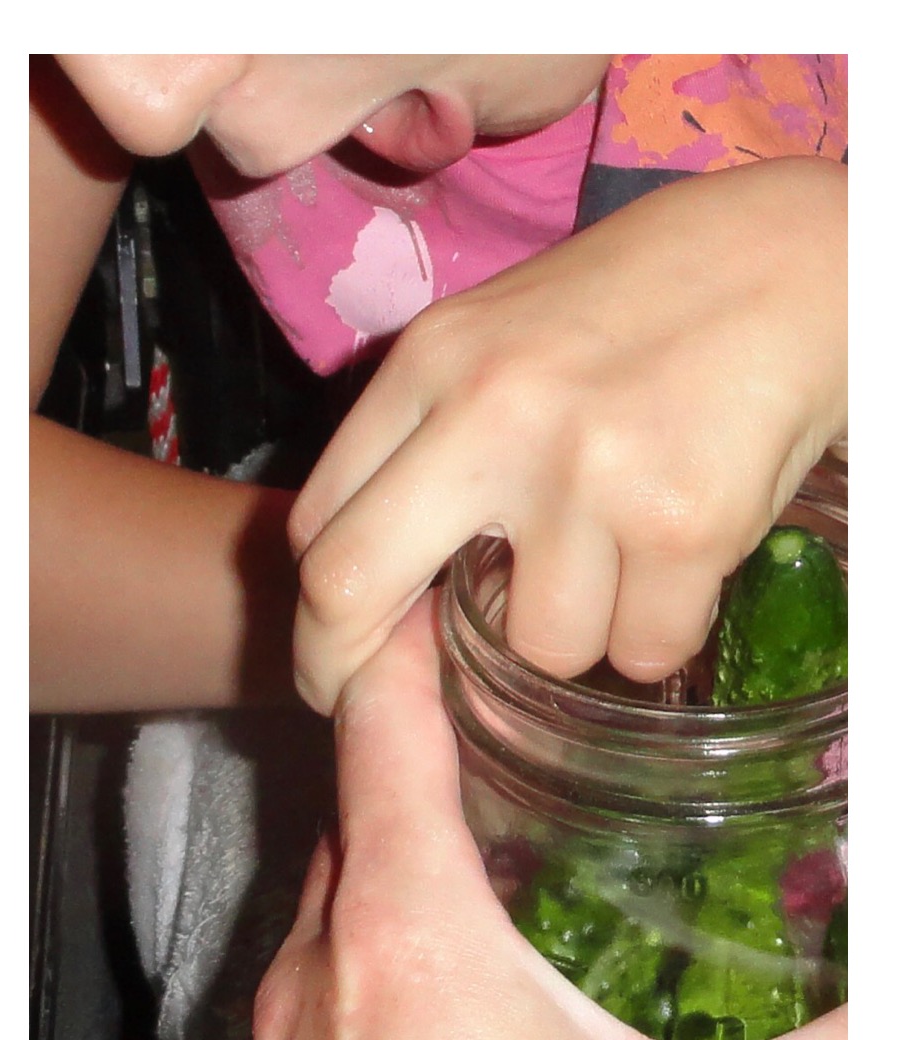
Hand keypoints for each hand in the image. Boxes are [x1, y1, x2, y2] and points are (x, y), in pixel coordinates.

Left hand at [253, 598, 847, 1039]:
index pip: (385, 741)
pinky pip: (324, 986)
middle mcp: (326, 978)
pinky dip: (378, 952)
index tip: (428, 596)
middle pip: (367, 820)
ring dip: (403, 866)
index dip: (406, 654)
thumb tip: (886, 983)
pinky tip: (453, 986)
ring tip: (487, 842)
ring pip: (339, 905)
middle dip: (427, 765)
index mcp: (410, 945)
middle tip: (504, 726)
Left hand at [286, 156, 846, 713]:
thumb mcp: (498, 337)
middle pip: (347, 589)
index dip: (316, 614)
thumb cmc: (648, 299)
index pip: (315, 523)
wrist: (804, 255)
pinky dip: (659, 632)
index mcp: (431, 363)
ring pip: (533, 648)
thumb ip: (427, 437)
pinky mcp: (681, 522)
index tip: (333, 652)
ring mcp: (585, 472)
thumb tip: (380, 577)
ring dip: (573, 638)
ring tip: (614, 567)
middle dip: (345, 669)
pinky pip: (642, 649)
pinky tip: (679, 565)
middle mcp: (489, 415)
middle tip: (370, 703)